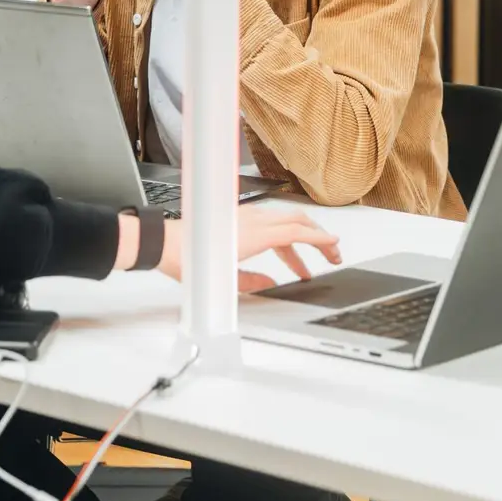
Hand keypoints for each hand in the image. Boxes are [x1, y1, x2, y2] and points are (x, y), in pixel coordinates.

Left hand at [132, 204, 340, 289]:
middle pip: (297, 222)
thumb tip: (271, 285)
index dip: (320, 239)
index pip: (297, 232)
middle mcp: (252, 220)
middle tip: (332, 255)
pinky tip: (281, 256)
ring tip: (305, 268)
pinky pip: (270, 224)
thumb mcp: (225, 280)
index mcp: (254, 233)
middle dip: (318, 238)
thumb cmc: (190, 258)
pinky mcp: (237, 218)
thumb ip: (253, 283)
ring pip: (284, 222)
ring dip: (300, 241)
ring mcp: (245, 216)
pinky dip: (283, 238)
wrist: (166, 243)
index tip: (335, 246)